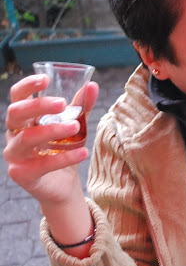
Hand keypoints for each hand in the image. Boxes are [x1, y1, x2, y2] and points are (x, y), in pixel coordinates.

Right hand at [4, 73, 98, 207]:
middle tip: (63, 103)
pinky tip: (83, 152)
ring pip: (28, 138)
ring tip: (76, 126)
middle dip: (38, 105)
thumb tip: (92, 85)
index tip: (46, 79)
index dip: (27, 85)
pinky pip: (42, 164)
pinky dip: (65, 157)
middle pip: (16, 113)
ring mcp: (14, 155)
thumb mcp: (73, 126)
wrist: (63, 186)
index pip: (17, 96)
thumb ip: (81, 107)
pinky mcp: (22, 174)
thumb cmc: (63, 150)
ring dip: (53, 130)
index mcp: (23, 119)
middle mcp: (13, 134)